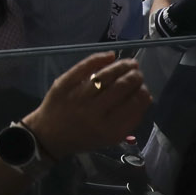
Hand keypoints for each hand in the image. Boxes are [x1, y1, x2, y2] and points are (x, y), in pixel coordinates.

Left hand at [23, 52, 152, 160]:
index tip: (143, 88)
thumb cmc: (84, 137)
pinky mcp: (64, 84)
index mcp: (108, 129)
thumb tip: (146, 97)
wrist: (49, 136)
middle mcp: (94, 112)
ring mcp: (77, 97)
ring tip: (129, 64)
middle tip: (137, 74)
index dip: (143, 92)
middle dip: (135, 77)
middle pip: (121, 87)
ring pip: (105, 75)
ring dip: (121, 66)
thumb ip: (130, 121)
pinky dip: (99, 59)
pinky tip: (111, 56)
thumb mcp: (110, 138)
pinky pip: (84, 67)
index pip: (134, 104)